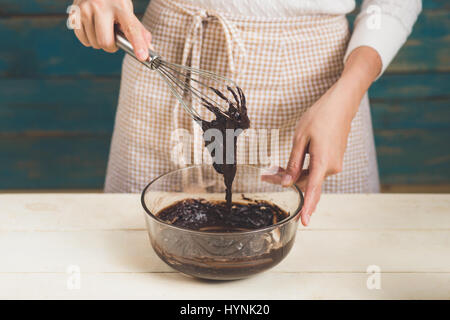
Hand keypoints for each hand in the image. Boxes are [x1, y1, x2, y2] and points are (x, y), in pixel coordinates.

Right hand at [71, 0, 151, 59]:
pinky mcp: (74, 13)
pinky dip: (89, 39)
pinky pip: (83, 39)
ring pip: (94, 43)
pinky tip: (92, 27)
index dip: (137, 44)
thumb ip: (139, 32)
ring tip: (102, 28)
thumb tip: (149, 52)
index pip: (131, 29)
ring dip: (100, 42)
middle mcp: (101, 6)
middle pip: (106, 42)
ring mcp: (85, 9)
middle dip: (112, 47)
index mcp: (121, 6)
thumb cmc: (114, 2)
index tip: (142, 56)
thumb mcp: (128, 12)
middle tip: (114, 38)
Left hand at [262, 46, 381, 225]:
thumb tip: (289, 183)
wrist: (342, 103)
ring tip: (273, 168)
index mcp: (323, 163)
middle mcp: (332, 167)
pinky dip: (302, 168)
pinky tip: (290, 164)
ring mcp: (334, 163)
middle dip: (285, 181)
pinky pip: (315, 169)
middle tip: (266, 175)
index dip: (308, 208)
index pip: (313, 191)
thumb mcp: (301, 138)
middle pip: (305, 182)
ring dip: (292, 174)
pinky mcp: (333, 158)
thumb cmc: (321, 117)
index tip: (305, 222)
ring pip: (309, 176)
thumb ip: (294, 163)